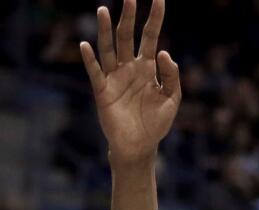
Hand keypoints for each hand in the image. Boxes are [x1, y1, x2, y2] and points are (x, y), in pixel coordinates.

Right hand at [80, 0, 180, 166]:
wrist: (140, 147)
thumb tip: (164, 52)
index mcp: (148, 68)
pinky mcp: (103, 91)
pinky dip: (90, 59)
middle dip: (129, 17)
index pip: (150, 37)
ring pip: (109, 49)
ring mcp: (115, 78)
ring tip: (103, 10)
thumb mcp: (172, 99)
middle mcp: (129, 68)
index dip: (155, 18)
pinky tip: (86, 45)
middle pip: (127, 37)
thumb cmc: (156, 123)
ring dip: (106, 31)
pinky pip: (95, 72)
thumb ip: (172, 76)